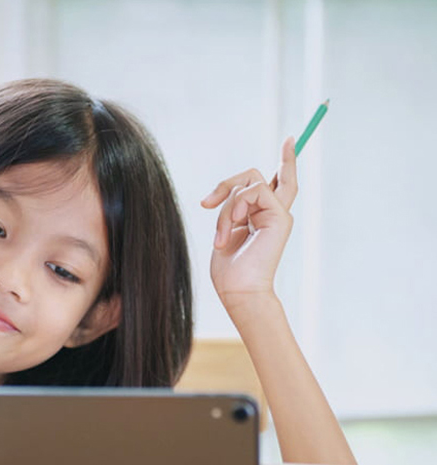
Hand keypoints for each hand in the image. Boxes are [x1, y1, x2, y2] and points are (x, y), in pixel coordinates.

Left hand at [201, 137, 297, 310]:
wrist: (239, 290)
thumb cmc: (229, 270)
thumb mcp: (226, 230)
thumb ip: (232, 208)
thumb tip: (229, 193)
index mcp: (262, 217)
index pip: (276, 183)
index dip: (286, 161)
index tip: (290, 140)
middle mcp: (274, 213)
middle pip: (255, 176)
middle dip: (226, 184)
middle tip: (207, 204)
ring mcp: (279, 214)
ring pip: (248, 184)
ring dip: (226, 208)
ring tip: (221, 236)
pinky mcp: (279, 216)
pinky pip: (253, 190)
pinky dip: (236, 205)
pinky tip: (233, 225)